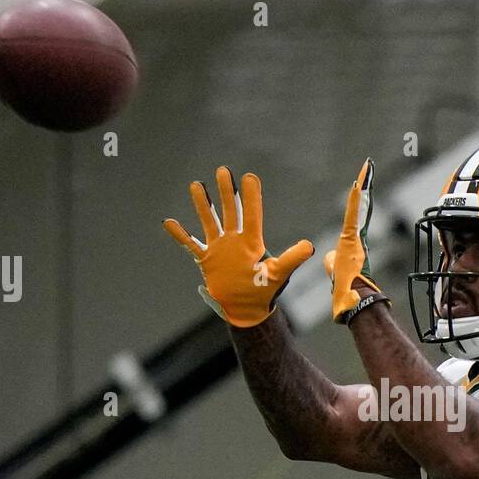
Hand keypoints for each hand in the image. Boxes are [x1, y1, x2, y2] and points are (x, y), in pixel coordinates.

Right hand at [163, 166, 313, 327]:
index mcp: (251, 241)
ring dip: (202, 205)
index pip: (251, 214)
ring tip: (197, 185)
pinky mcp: (207, 259)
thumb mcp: (278, 273)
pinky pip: (190, 244)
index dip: (250, 196)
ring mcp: (219, 248)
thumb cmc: (264, 291)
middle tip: (223, 171)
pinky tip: (169, 222)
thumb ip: (291, 258)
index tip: (249, 177)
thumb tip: (309, 246)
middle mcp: (234, 240)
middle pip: (229, 211)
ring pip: (209, 221)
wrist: (245, 308)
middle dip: (226, 192)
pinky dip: (180, 235)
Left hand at [324, 158, 381, 323]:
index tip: (359, 183)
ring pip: (360, 207)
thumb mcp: (335, 274)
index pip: (355, 217)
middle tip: (369, 166)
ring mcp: (357, 238)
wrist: (354, 303)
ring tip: (367, 167)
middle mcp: (358, 238)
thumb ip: (333, 263)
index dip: (357, 201)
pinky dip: (356, 200)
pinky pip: (353, 215)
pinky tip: (357, 183)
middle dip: (366, 186)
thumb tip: (330, 258)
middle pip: (361, 206)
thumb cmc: (346, 293)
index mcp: (352, 245)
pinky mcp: (353, 240)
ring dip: (364, 186)